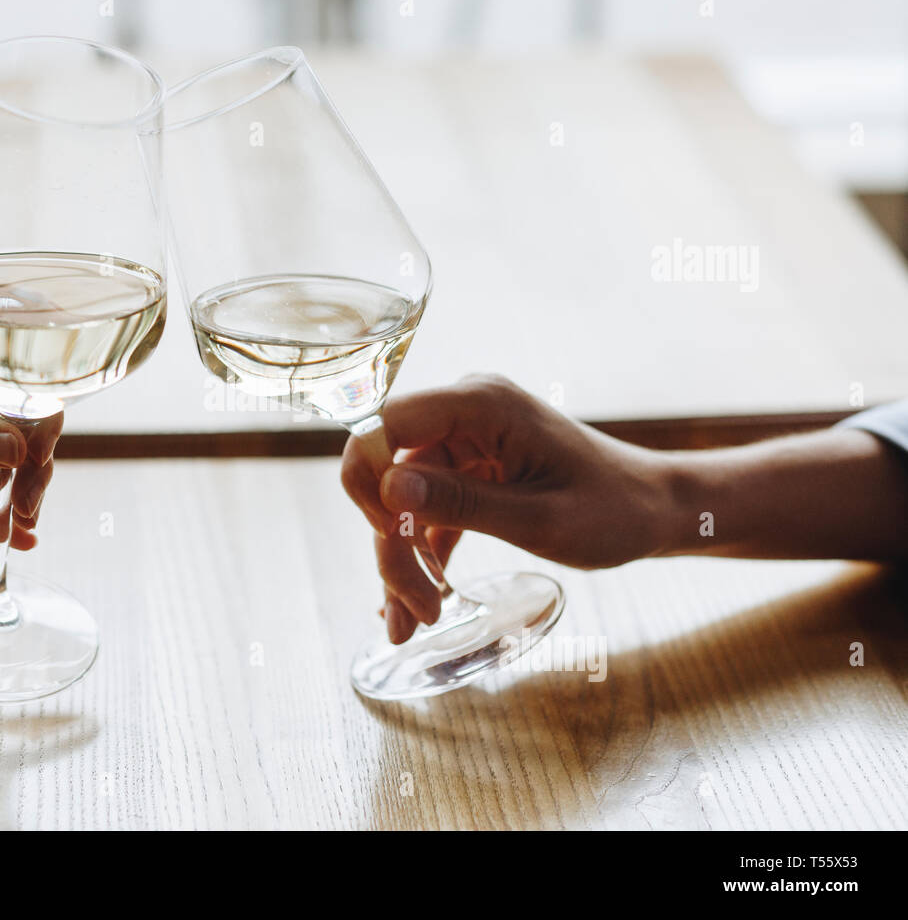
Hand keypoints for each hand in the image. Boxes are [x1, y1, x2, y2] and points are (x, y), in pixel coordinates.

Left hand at [0, 318, 61, 549]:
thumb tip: (21, 447)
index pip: (5, 367)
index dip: (35, 408)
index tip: (40, 456)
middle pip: (12, 407)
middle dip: (31, 457)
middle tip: (32, 505)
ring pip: (0, 442)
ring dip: (17, 483)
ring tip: (25, 526)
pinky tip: (12, 535)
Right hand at [341, 375, 672, 642]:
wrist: (658, 511)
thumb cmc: (615, 511)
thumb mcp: (539, 518)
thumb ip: (460, 502)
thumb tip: (387, 489)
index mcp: (481, 404)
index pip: (385, 424)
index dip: (368, 479)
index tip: (388, 536)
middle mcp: (465, 412)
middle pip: (389, 472)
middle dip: (391, 542)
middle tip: (412, 610)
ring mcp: (466, 441)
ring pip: (401, 499)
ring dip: (402, 558)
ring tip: (414, 621)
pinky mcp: (471, 470)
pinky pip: (427, 510)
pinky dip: (421, 555)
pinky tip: (416, 605)